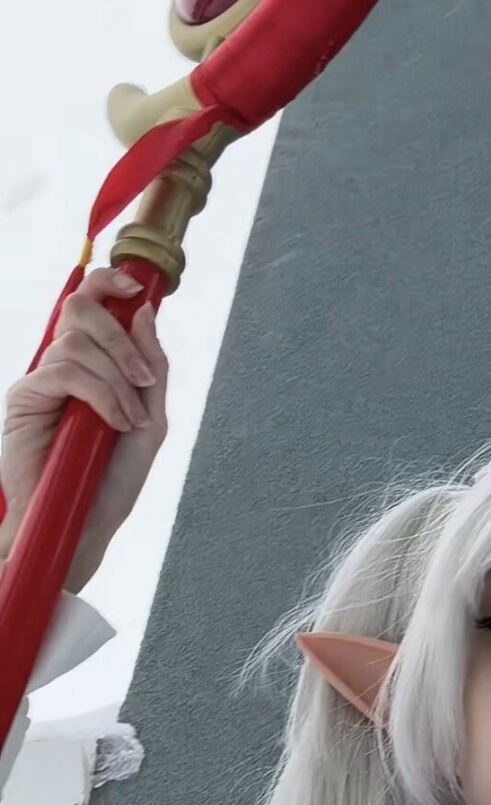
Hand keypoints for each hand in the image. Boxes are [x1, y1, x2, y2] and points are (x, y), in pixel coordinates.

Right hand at [1, 267, 168, 570]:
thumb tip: (142, 310)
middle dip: (120, 340)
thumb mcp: (150, 418)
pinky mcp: (24, 398)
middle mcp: (64, 364)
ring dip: (116, 379)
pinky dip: (100, 395)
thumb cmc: (114, 477)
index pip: (91, 302)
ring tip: (128, 420)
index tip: (135, 289)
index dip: (109, 283)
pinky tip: (113, 424)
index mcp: (93, 362)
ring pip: (77, 343)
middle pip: (81, 309)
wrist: (85, 521)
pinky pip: (64, 372)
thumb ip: (152, 366)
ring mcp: (42, 379)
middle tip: (143, 380)